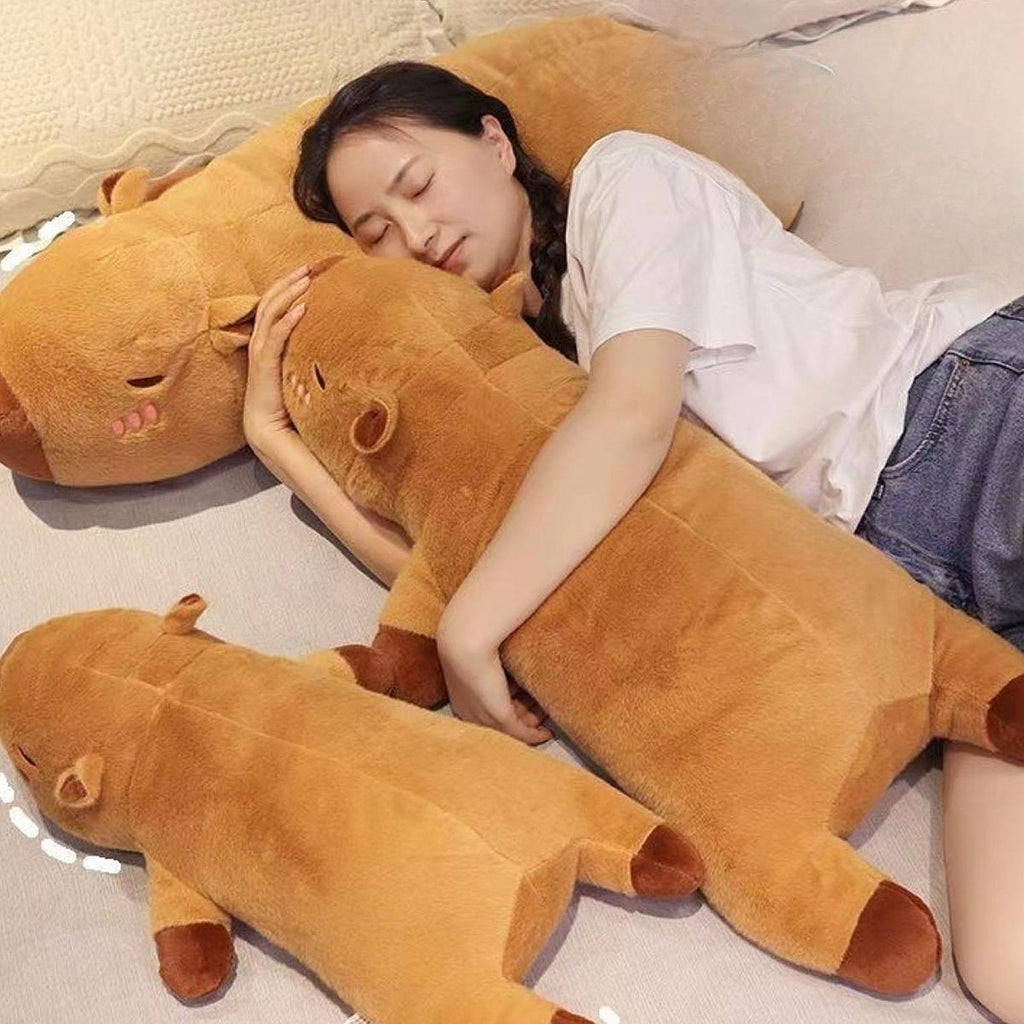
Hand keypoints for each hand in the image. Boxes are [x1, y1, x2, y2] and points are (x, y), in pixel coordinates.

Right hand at [242, 264, 309, 446]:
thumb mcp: (297, 368)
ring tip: (305, 279)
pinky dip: (288, 320)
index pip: (273, 304)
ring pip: (270, 312)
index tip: (307, 272)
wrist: (269, 427)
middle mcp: (260, 341)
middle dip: (288, 282)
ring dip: (289, 293)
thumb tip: (333, 341)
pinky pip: (276, 336)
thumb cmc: (286, 399)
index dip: (286, 286)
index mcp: (266, 340)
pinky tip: (303, 309)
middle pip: (270, 301)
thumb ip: (307, 352)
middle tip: (308, 267)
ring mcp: (260, 351)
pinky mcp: (265, 364)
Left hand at [435, 631, 552, 745]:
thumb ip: (490, 665)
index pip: (490, 711)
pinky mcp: (500, 717)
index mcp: (462, 700)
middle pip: (503, 722)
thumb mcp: (478, 658)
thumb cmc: (469, 641)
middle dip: (523, 715)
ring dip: (532, 721)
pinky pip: (522, 734)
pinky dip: (536, 735)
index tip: (526, 697)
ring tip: (547, 711)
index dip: (509, 705)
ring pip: (514, 727)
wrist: (464, 641)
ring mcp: (484, 718)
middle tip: (542, 707)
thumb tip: (505, 662)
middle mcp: (472, 714)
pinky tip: (547, 733)